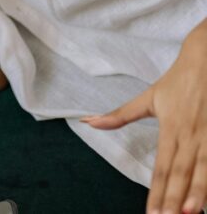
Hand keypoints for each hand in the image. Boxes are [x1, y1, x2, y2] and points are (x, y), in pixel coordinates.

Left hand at [82, 26, 206, 213]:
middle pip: (181, 173)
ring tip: (191, 212)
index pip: (161, 168)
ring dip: (199, 192)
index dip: (157, 191)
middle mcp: (190, 136)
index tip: (152, 213)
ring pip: (204, 169)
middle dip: (174, 199)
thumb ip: (120, 116)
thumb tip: (88, 122)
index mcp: (170, 129)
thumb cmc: (177, 83)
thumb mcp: (148, 98)